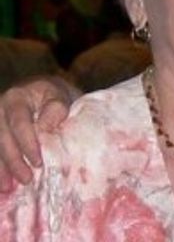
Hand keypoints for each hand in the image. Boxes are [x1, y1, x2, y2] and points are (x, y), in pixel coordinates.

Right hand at [0, 75, 79, 191]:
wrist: (44, 95)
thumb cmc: (54, 98)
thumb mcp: (59, 98)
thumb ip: (55, 110)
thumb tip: (44, 128)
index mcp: (17, 98)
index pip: (19, 123)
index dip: (27, 144)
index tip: (37, 162)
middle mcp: (0, 110)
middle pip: (3, 138)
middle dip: (14, 161)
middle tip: (26, 179)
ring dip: (2, 169)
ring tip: (9, 187)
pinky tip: (3, 184)